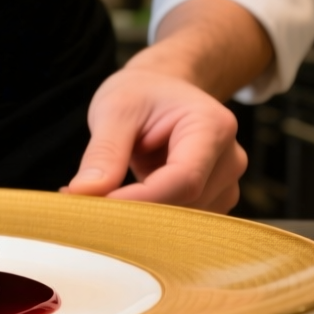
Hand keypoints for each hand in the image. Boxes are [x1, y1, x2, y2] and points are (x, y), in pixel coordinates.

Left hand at [59, 0, 269, 212]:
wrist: (162, 90)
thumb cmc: (142, 94)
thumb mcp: (115, 110)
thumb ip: (104, 152)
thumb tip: (84, 193)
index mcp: (213, 126)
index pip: (184, 178)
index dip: (141, 199)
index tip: (98, 207)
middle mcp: (230, 159)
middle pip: (185, 203)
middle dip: (136, 209)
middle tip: (87, 203)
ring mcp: (226, 184)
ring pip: (183, 220)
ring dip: (141, 216)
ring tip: (106, 191)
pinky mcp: (214, 201)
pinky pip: (183, 223)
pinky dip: (151, 218)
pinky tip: (127, 198)